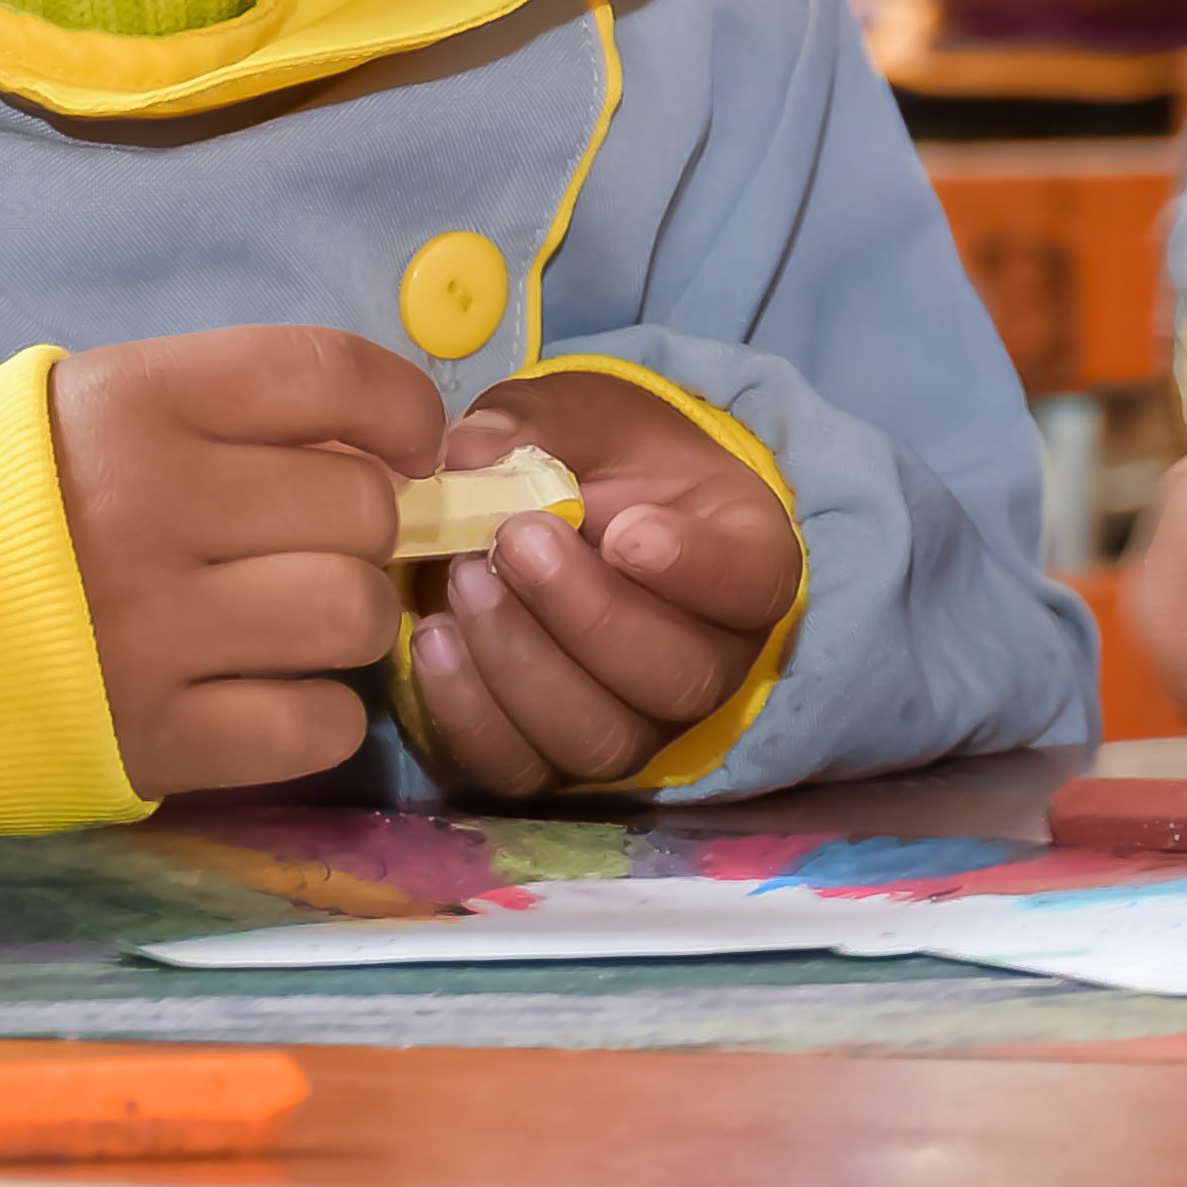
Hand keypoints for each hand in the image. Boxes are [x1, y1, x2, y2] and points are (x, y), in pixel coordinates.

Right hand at [48, 325, 448, 797]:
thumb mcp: (92, 406)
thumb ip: (226, 409)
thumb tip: (380, 442)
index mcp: (138, 401)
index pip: (330, 373)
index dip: (402, 409)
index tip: (409, 445)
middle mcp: (154, 506)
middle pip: (360, 505)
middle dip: (367, 528)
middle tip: (321, 547)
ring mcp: (155, 629)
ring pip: (354, 614)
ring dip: (351, 621)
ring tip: (297, 624)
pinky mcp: (152, 736)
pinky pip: (314, 725)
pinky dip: (318, 716)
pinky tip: (272, 697)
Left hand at [399, 366, 804, 795]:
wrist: (550, 520)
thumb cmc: (592, 461)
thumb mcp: (581, 417)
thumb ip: (539, 426)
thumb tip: (473, 454)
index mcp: (746, 560)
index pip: (753, 584)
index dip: (699, 569)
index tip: (627, 531)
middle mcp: (710, 661)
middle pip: (678, 677)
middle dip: (588, 615)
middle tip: (515, 541)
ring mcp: (638, 723)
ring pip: (600, 737)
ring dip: (523, 663)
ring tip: (464, 581)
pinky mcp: (558, 759)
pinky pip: (523, 769)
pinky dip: (470, 713)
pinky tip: (434, 639)